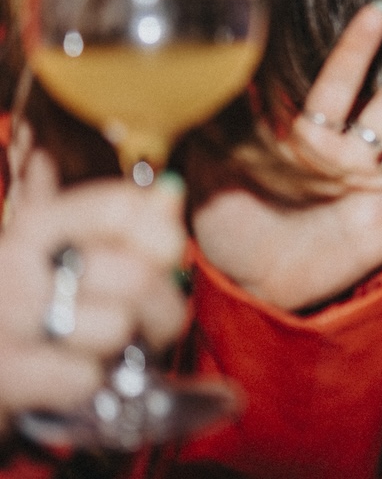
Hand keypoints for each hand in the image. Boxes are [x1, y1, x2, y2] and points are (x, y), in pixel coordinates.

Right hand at [0, 150, 187, 434]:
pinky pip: (85, 376)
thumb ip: (121, 223)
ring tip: (99, 348)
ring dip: (120, 349)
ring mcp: (6, 316)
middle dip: (158, 308)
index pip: (123, 209)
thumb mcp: (65, 255)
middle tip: (146, 321)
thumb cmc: (32, 309)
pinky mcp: (4, 371)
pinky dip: (87, 381)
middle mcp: (15, 261)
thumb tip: (170, 193)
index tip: (166, 259)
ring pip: (117, 328)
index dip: (163, 237)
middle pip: (136, 275)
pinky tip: (66, 373)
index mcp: (38, 224)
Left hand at [190, 3, 381, 311]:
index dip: (357, 48)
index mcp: (309, 142)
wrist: (246, 283)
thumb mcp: (212, 171)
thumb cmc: (229, 224)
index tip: (380, 9)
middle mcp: (348, 162)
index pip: (338, 85)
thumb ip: (212, 128)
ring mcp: (370, 197)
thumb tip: (203, 79)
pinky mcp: (381, 238)